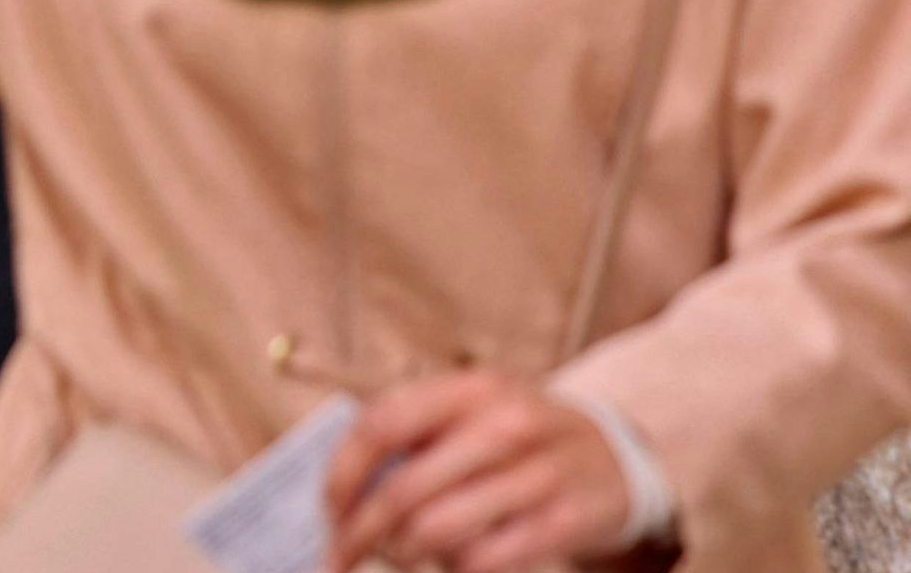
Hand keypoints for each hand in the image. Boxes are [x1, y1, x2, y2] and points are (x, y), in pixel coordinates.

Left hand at [323, 370, 633, 572]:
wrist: (616, 455)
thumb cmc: (515, 437)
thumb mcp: (469, 411)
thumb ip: (410, 436)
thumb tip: (344, 492)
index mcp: (469, 388)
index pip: (380, 426)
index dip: (341, 475)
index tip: (327, 510)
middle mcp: (507, 423)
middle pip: (404, 489)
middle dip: (361, 531)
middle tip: (343, 553)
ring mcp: (542, 473)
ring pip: (438, 530)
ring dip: (403, 553)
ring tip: (398, 554)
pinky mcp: (567, 520)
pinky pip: (485, 559)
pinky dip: (454, 568)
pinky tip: (450, 562)